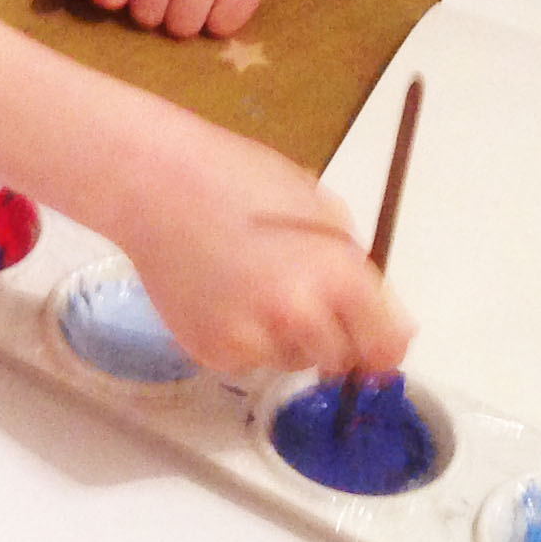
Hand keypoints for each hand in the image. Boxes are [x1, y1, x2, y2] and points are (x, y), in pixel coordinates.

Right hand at [109, 118, 411, 378]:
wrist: (155, 184)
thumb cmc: (240, 179)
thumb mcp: (319, 208)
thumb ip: (354, 267)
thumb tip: (383, 321)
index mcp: (338, 276)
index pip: (385, 347)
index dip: (381, 348)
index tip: (372, 346)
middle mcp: (300, 316)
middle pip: (339, 362)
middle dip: (331, 340)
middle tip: (301, 305)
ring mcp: (253, 339)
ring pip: (290, 362)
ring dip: (284, 340)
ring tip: (251, 290)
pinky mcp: (212, 352)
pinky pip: (246, 362)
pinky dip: (241, 340)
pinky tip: (221, 297)